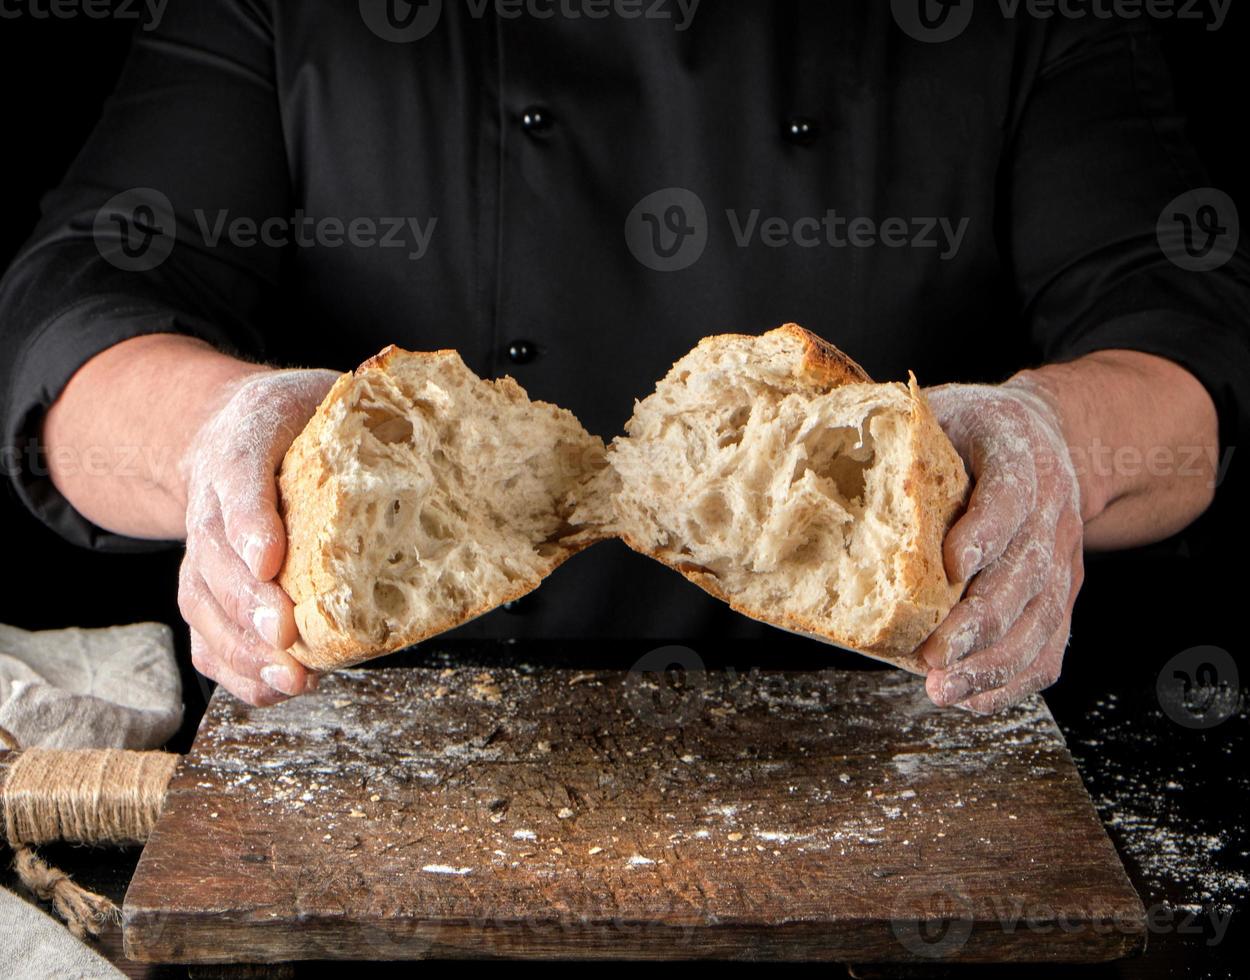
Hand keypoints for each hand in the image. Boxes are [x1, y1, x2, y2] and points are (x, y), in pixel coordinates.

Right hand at [179, 368, 337, 705]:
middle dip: (247, 599)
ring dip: (241, 644)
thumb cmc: (295, 419)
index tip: (270, 558)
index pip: (240, 473)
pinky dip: (232, 665)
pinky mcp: (206, 583)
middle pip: (215, 550)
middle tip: (283, 633)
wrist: (226, 427)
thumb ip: (366, 401)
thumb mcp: (326, 392)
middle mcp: (213, 494)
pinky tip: (271, 688)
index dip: (251, 520)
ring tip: (287, 676)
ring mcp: (204, 544)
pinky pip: (204, 629)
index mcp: (246, 437)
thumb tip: (429, 409)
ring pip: (203, 597)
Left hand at [917, 377, 1082, 713]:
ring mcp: (1062, 556)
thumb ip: (898, 434)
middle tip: (934, 655)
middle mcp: (1051, 508)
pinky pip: (1049, 645)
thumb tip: (813, 450)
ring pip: (1040, 619)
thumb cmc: (969, 429)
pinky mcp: (1061, 592)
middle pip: (1024, 573)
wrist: (1044, 436)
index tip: (950, 565)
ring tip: (946, 688)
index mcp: (1018, 453)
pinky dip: (1014, 679)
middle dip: (978, 621)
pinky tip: (973, 698)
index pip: (1008, 496)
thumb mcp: (940, 412)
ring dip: (993, 662)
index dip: (983, 533)